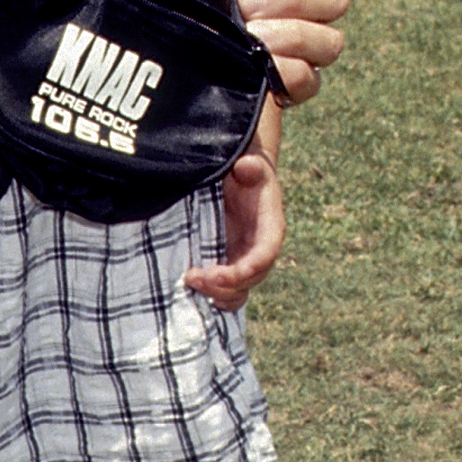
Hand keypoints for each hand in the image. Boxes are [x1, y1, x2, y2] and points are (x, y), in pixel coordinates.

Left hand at [184, 148, 284, 308]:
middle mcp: (261, 249)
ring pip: (240, 290)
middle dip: (223, 284)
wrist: (239, 178)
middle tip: (193, 277)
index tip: (217, 274)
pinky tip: (197, 295)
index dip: (244, 270)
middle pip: (250, 279)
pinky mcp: (231, 263)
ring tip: (191, 283)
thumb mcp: (251, 166)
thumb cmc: (246, 172)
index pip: (264, 256)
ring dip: (218, 294)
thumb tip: (245, 165)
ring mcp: (246, 259)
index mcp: (270, 229)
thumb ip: (251, 167)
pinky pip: (230, 289)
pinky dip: (216, 296)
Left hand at [208, 0, 349, 104]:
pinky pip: (309, 81)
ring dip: (295, 36)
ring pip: (330, 41)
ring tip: (254, 34)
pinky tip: (264, 66)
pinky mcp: (288, 83)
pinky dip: (291, 74)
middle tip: (250, 0)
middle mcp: (307, 10)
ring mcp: (303, 49)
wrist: (174, 40)